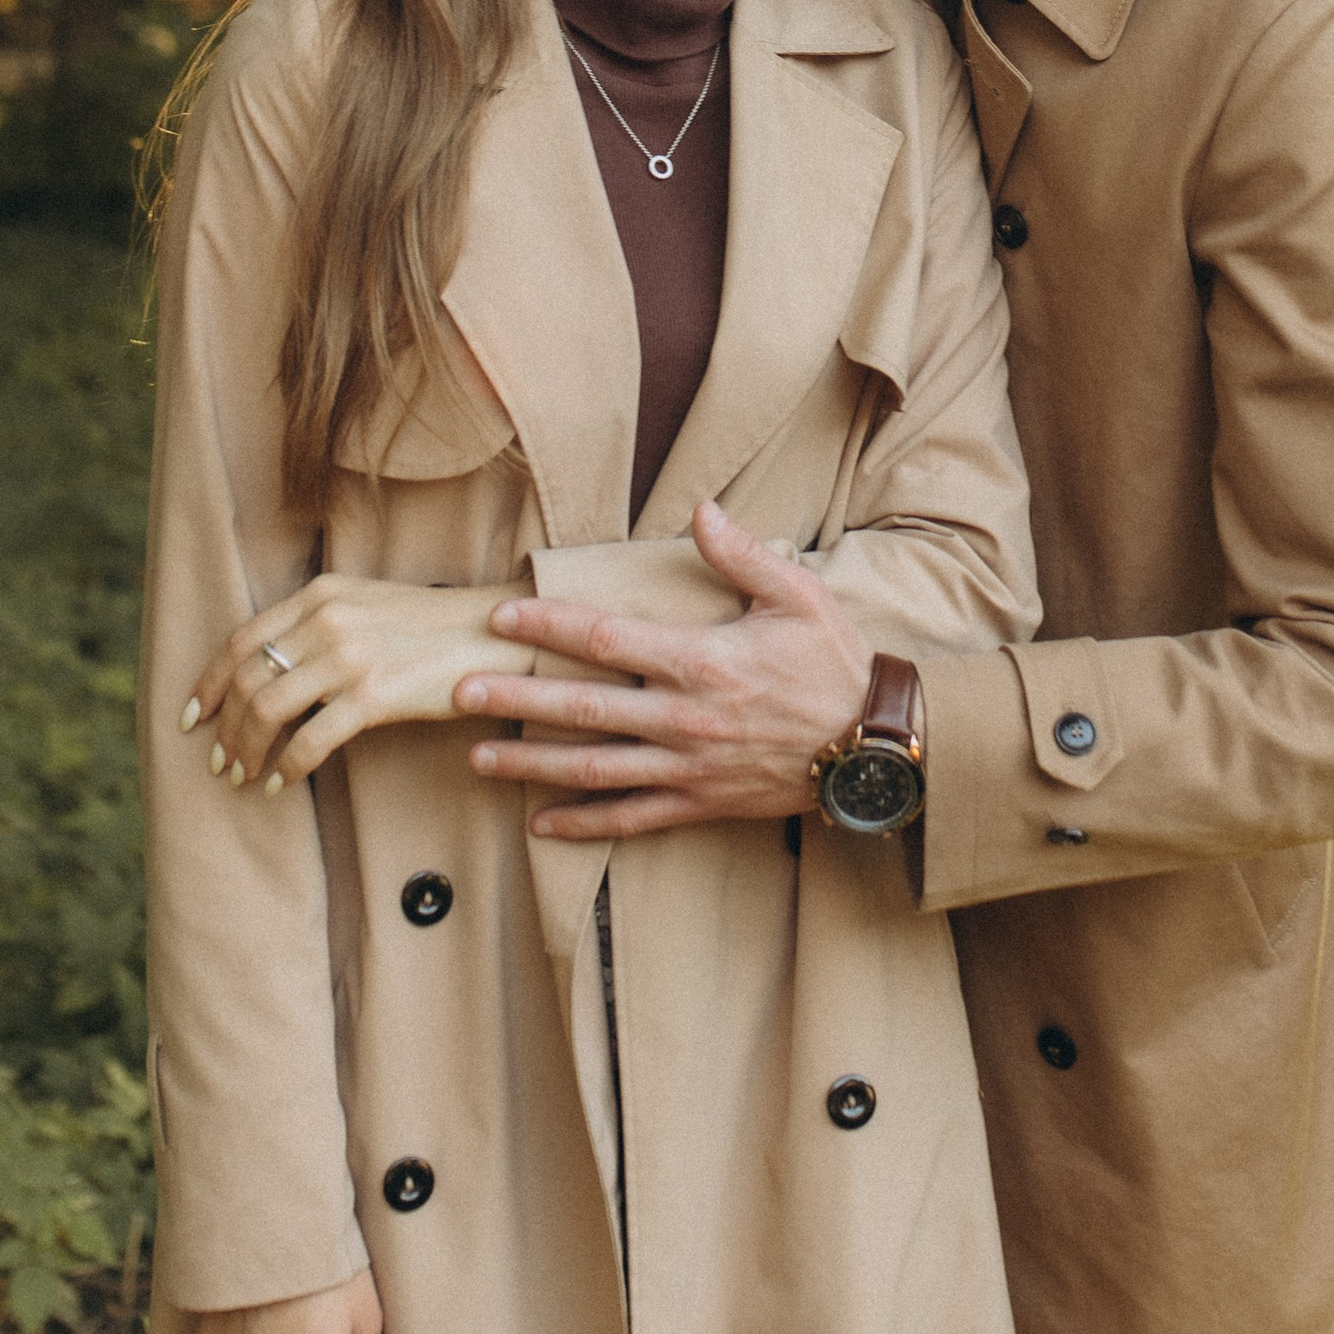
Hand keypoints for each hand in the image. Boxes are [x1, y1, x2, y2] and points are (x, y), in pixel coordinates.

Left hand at [188, 580, 536, 791]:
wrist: (489, 635)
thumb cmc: (427, 628)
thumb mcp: (365, 606)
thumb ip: (318, 624)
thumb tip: (268, 671)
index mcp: (320, 594)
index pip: (241, 639)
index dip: (209, 683)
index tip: (193, 716)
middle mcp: (327, 619)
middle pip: (249, 679)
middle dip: (224, 728)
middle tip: (218, 761)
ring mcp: (349, 657)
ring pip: (268, 711)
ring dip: (246, 750)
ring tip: (243, 775)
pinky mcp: (373, 695)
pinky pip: (309, 740)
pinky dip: (286, 767)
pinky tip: (281, 782)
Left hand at [459, 499, 871, 838]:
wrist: (874, 746)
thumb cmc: (835, 664)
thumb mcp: (798, 595)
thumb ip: (741, 554)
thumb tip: (700, 509)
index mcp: (700, 660)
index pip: (606, 639)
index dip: (548, 624)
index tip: (502, 616)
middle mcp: (683, 717)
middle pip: (582, 707)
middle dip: (516, 699)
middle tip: (460, 692)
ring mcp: (688, 766)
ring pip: (594, 768)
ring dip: (532, 764)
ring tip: (479, 759)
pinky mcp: (701, 803)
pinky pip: (633, 818)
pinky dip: (585, 824)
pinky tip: (543, 824)